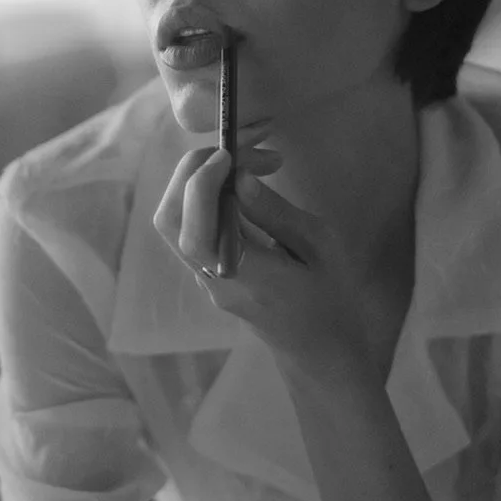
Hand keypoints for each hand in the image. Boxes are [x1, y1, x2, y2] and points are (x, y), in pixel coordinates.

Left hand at [152, 147, 400, 374]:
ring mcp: (204, 278)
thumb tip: (237, 179)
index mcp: (245, 276)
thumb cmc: (331, 296)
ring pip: (172, 223)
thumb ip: (276, 212)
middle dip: (192, 173)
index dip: (201, 185)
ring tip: (240, 164)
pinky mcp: (206, 272)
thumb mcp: (320, 247)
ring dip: (195, 182)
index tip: (229, 155)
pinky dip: (202, 197)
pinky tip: (237, 186)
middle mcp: (213, 278)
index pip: (196, 231)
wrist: (320, 348)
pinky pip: (189, 228)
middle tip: (237, 152)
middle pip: (170, 221)